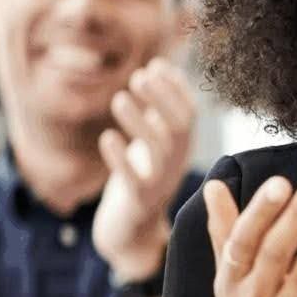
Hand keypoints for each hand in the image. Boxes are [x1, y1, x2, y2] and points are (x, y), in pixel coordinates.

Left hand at [94, 58, 195, 279]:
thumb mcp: (153, 141)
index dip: (175, 88)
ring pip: (159, 150)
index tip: (155, 65)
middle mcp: (177, 162)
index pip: (189, 113)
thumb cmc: (139, 178)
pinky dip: (121, 157)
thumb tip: (159, 67)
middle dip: (162, 99)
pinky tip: (107, 137)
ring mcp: (161, 182)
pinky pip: (135, 179)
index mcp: (182, 147)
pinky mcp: (140, 201)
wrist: (131, 231)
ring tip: (119, 98)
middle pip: (179, 127)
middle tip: (139, 75)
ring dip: (140, 122)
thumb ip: (158, 110)